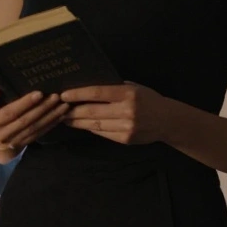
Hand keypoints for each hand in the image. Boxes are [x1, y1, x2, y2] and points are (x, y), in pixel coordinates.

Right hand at [0, 86, 68, 150]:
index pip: (9, 113)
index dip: (24, 104)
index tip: (38, 93)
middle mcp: (2, 135)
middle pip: (25, 121)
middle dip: (42, 109)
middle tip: (56, 96)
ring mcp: (14, 142)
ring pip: (34, 129)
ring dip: (50, 117)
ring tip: (63, 105)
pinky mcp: (23, 144)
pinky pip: (39, 134)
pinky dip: (51, 124)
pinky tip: (61, 115)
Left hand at [61, 81, 177, 145]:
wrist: (167, 120)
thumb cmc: (147, 99)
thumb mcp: (133, 87)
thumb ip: (114, 87)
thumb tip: (87, 88)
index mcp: (128, 94)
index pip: (97, 93)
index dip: (78, 94)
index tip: (64, 95)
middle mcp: (126, 111)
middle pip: (92, 111)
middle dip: (72, 111)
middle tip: (59, 109)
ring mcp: (126, 127)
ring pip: (94, 125)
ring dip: (77, 122)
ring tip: (65, 118)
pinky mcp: (125, 139)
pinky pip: (102, 133)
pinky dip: (91, 128)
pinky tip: (82, 125)